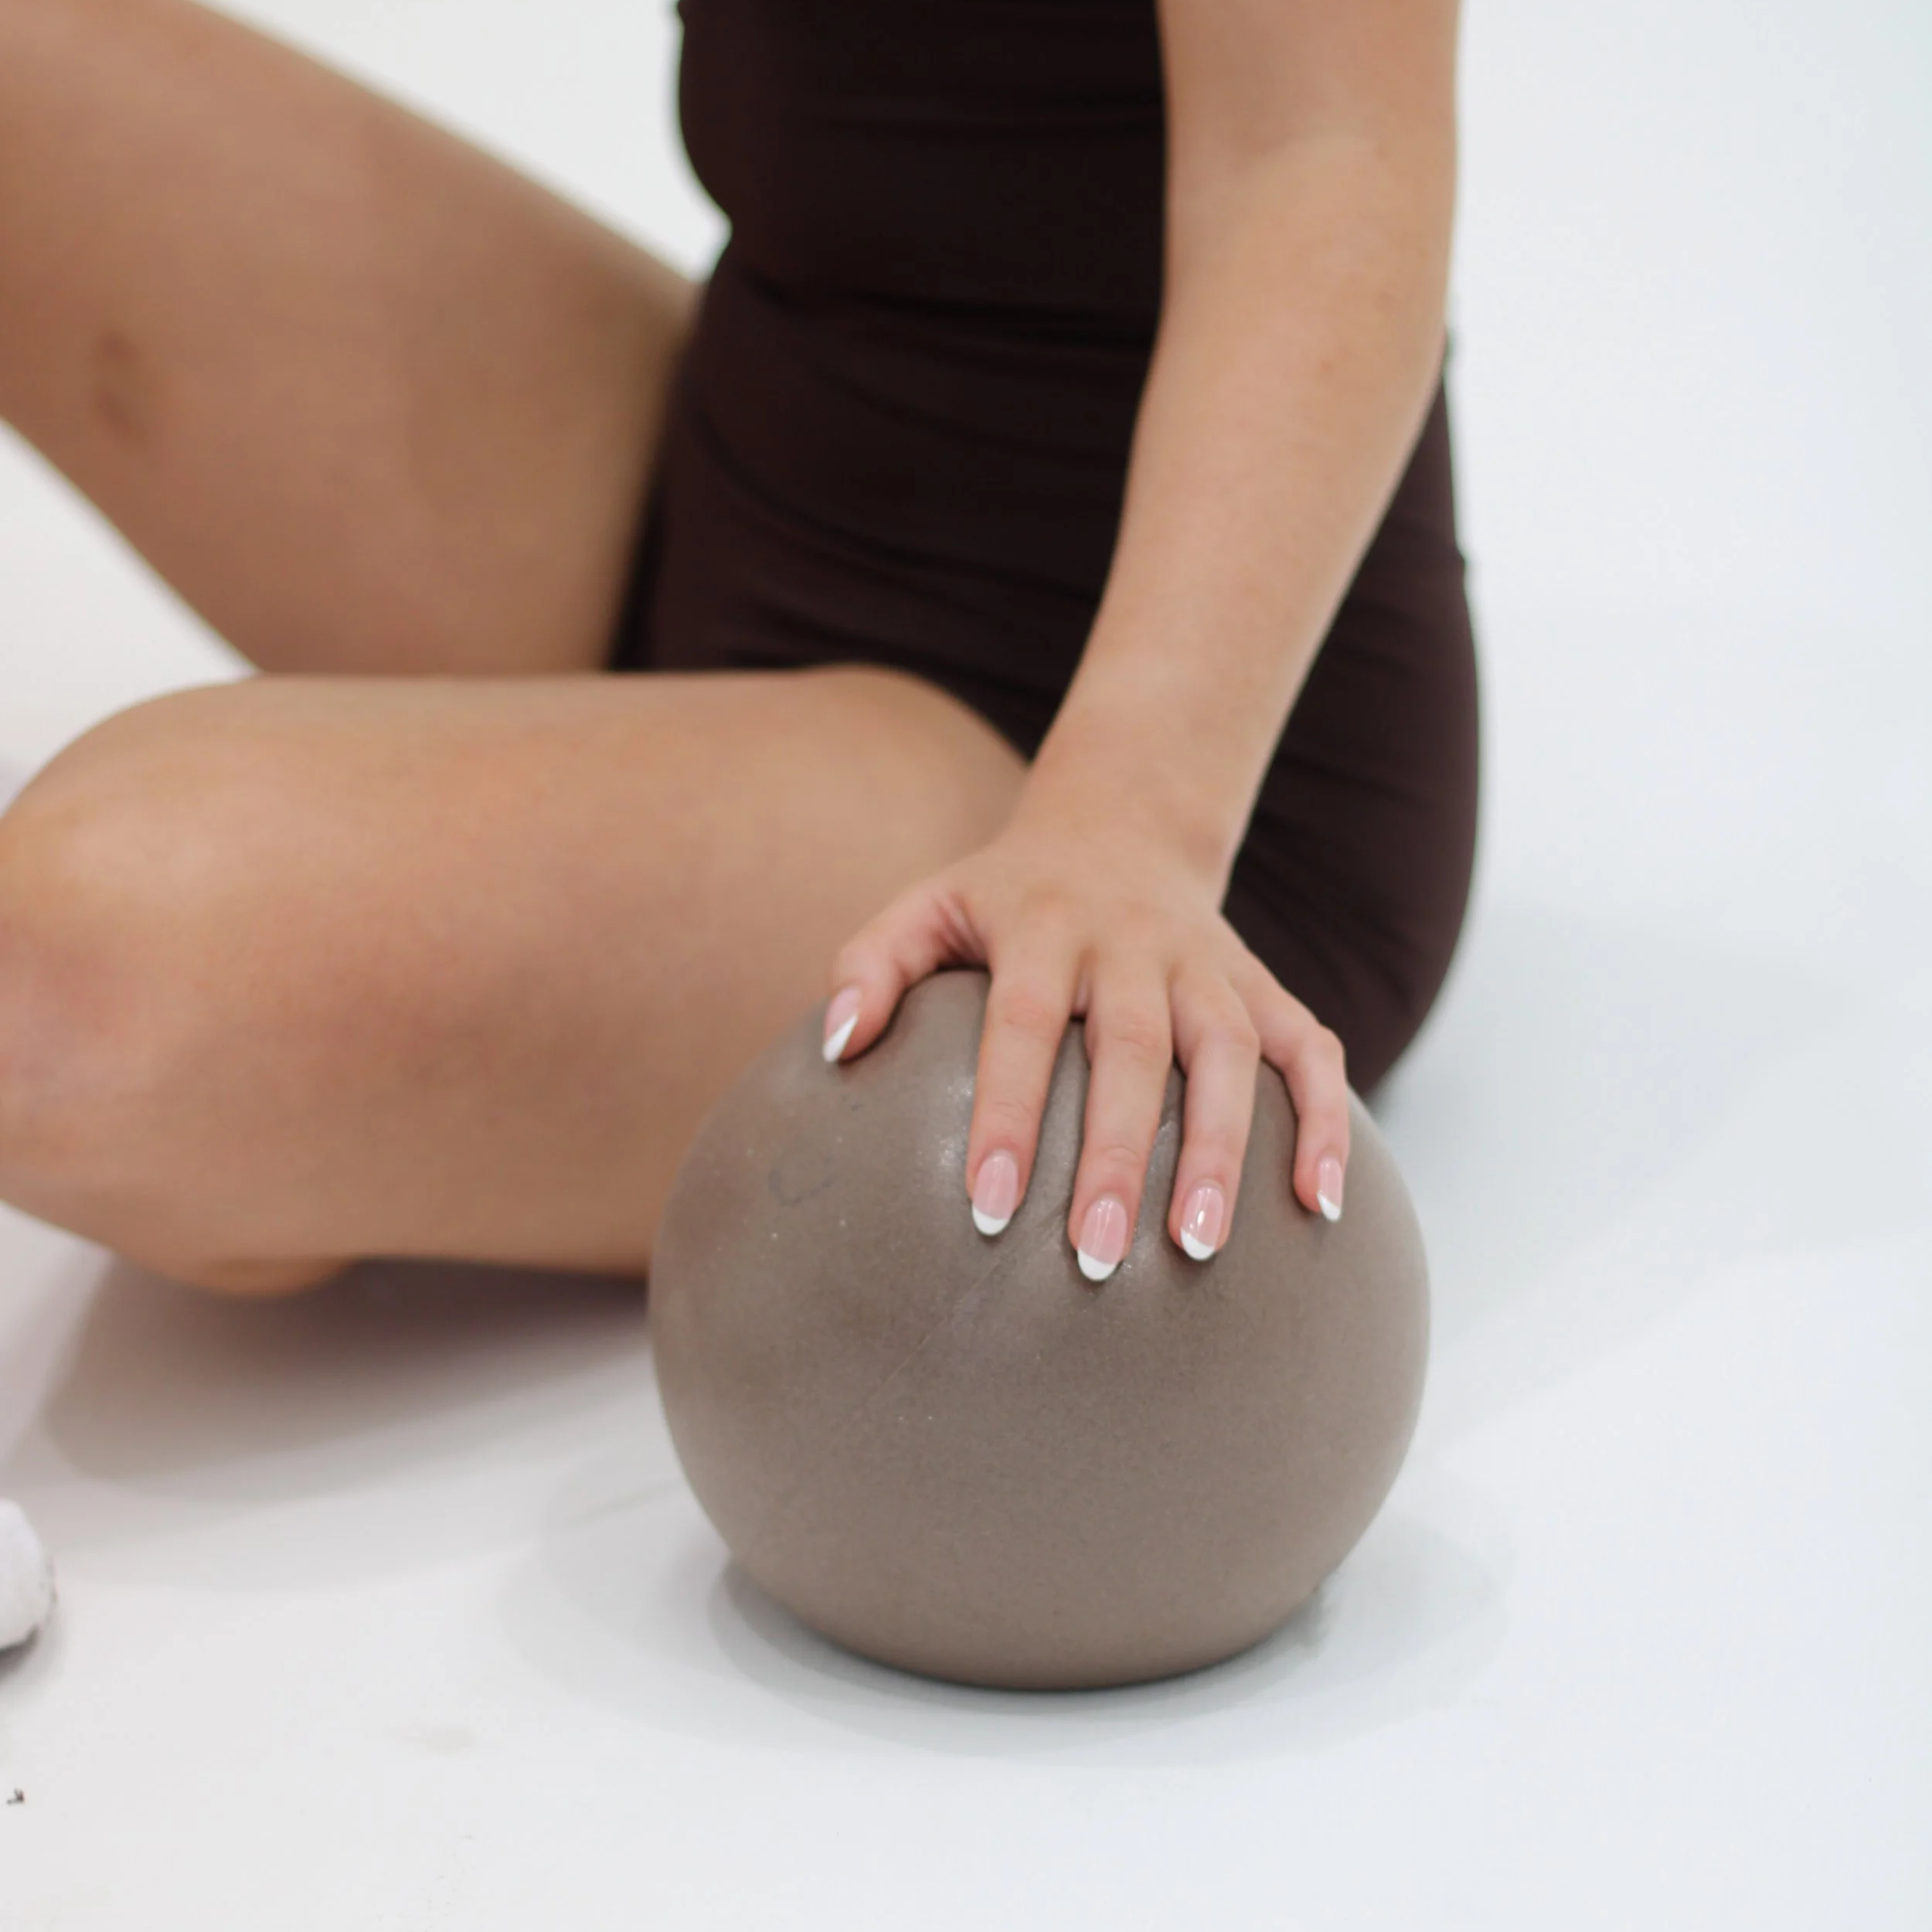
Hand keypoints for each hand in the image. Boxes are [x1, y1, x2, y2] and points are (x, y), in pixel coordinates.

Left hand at [819, 804, 1350, 1279]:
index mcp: (1044, 926)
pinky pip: (1313, 1049)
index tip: (989, 1206)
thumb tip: (834, 1047)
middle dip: (1120, 1155)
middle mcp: (1134, 942)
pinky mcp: (1262, 983)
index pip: (1024, 1025)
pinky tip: (1321, 1206)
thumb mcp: (928, 905)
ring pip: (1233, 1053)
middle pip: (1135, 1050)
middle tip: (1096, 1257)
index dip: (1010, 1113)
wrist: (1121, 823)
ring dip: (1224, 1151)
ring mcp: (1209, 963)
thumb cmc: (1006, 896)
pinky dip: (1327, 1121)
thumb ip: (871, 965)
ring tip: (1200, 1248)